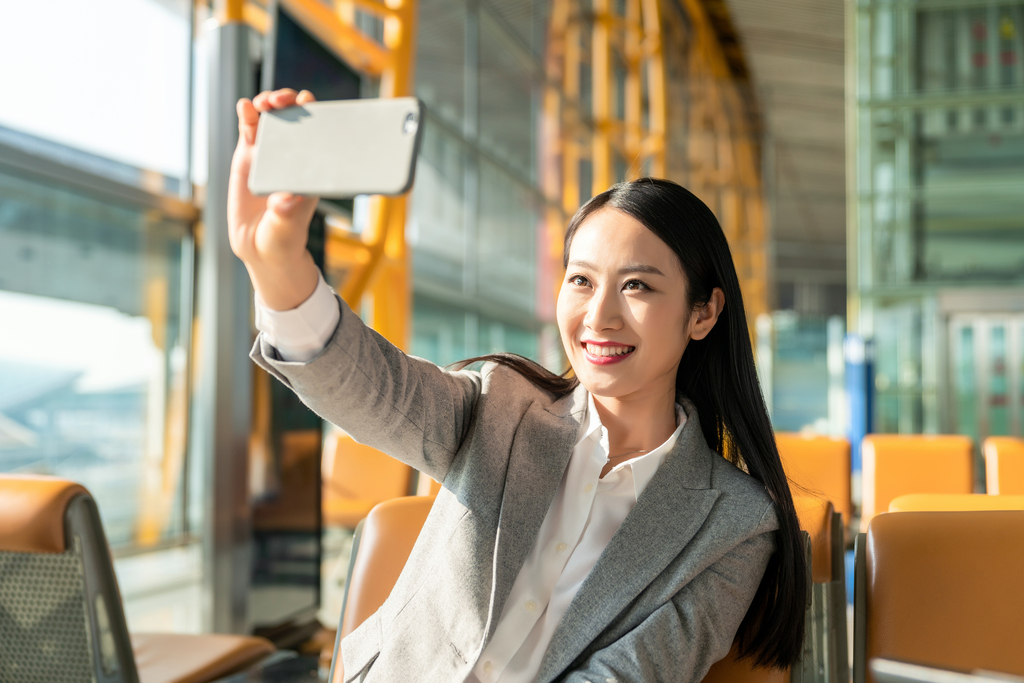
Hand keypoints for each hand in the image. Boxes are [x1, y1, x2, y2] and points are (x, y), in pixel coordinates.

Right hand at [228, 88, 321, 310]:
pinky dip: (247, 115)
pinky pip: (249, 129)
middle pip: (294, 118)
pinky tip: (245, 106)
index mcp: (311, 170)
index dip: (315, 114)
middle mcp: (293, 157)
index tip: (309, 103)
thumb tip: (284, 199)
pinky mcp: (249, 157)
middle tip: (282, 101)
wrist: (261, 248)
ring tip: (264, 103)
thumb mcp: (287, 228)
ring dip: (269, 103)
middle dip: (290, 102)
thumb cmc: (283, 238)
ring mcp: (270, 154)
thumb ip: (286, 214)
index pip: (318, 134)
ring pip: (271, 118)